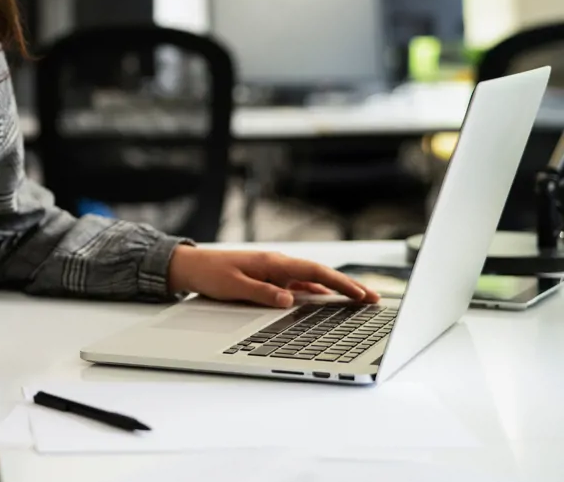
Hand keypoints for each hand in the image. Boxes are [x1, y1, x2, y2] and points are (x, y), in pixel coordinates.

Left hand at [167, 246, 380, 307]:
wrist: (191, 266)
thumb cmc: (211, 274)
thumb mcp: (235, 287)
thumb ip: (263, 293)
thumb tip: (290, 301)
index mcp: (273, 263)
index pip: (315, 273)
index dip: (341, 283)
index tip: (362, 293)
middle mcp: (278, 264)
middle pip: (320, 276)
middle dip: (348, 286)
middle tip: (374, 299)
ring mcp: (275, 271)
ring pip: (312, 281)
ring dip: (335, 290)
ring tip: (359, 301)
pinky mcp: (270, 278)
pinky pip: (299, 286)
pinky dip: (316, 293)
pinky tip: (327, 302)